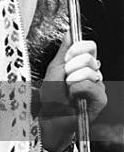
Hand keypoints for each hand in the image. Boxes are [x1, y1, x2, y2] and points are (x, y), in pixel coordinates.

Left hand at [39, 33, 106, 150]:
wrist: (50, 119)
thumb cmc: (51, 98)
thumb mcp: (54, 69)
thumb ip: (64, 51)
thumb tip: (70, 32)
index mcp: (83, 65)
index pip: (89, 46)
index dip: (77, 49)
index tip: (66, 59)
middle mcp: (93, 73)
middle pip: (89, 57)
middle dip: (71, 66)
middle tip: (64, 78)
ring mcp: (98, 86)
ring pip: (90, 70)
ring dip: (72, 79)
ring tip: (67, 89)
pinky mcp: (101, 99)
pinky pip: (90, 84)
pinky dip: (77, 89)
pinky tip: (73, 96)